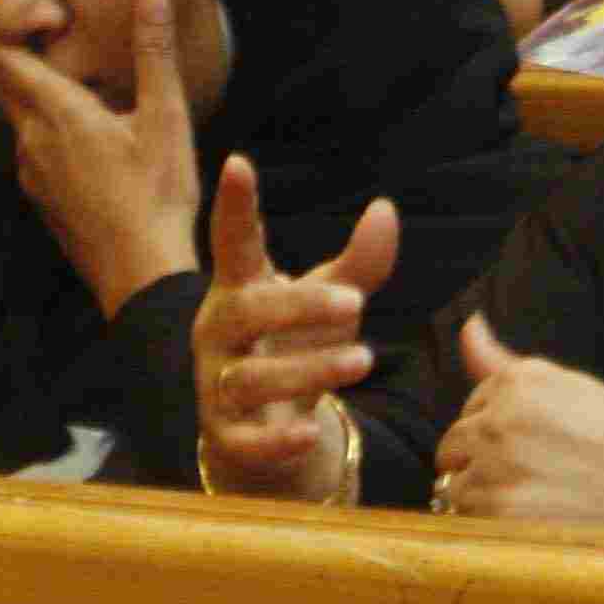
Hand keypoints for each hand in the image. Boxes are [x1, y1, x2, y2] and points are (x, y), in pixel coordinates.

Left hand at [0, 0, 203, 314]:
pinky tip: (57, 134)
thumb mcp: (166, 118)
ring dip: (18, 96)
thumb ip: (155, 54)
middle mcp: (35, 141)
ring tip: (30, 76)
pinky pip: (28, 151)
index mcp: (61, 114)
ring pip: (16, 123)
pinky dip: (34, 128)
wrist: (140, 274)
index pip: (11, 63)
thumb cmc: (157, 195)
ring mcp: (34, 175)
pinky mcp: (42, 200)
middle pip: (5, 90)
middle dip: (0, 60)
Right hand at [193, 154, 394, 500]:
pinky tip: (311, 433)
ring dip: (308, 369)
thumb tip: (386, 209)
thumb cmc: (294, 345)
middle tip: (354, 301)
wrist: (265, 427)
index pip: (233, 242)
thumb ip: (358, 262)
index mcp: (241, 287)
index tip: (239, 163)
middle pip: (247, 312)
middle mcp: (220, 331)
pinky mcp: (226, 435)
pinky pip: (244, 439)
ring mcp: (217, 384)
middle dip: (299, 305)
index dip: (235, 205)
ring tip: (363, 360)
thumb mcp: (329, 301)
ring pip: (251, 377)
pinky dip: (276, 440)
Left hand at [432, 311, 603, 536]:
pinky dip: (491, 527)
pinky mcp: (499, 512)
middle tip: (542, 478)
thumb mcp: (571, 387)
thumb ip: (503, 363)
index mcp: (520, 380)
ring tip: (540, 501)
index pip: (473, 406)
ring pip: (454, 485)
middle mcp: (502, 417)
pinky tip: (535, 523)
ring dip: (484, 498)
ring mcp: (497, 465)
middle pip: (453, 445)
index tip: (544, 447)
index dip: (505, 432)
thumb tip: (468, 325)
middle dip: (483, 463)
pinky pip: (466, 519)